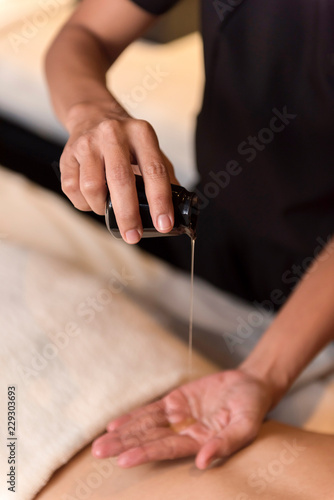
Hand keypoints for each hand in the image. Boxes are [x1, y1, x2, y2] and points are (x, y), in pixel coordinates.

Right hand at [60, 101, 177, 243]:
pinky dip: (84, 204)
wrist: (92, 114)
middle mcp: (113, 134)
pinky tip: (92, 200)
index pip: (154, 170)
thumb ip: (163, 176)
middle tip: (133, 236)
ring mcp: (87, 143)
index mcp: (140, 133)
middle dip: (128, 214)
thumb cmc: (127, 142)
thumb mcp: (150, 149)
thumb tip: (175, 211)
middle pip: (120, 180)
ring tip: (107, 209)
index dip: (160, 201)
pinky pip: (72, 189)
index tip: (164, 224)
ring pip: (91, 187)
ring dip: (101, 207)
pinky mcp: (67, 154)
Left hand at [91, 369, 274, 468]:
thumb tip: (203, 462)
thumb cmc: (252, 407)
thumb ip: (226, 443)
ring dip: (123, 434)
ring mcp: (178, 417)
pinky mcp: (175, 402)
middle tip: (99, 453)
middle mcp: (184, 433)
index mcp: (200, 443)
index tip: (124, 461)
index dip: (146, 453)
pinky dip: (133, 417)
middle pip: (149, 440)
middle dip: (124, 446)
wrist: (250, 384)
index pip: (167, 450)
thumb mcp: (246, 425)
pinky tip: (115, 426)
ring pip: (145, 426)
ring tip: (100, 444)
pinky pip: (150, 410)